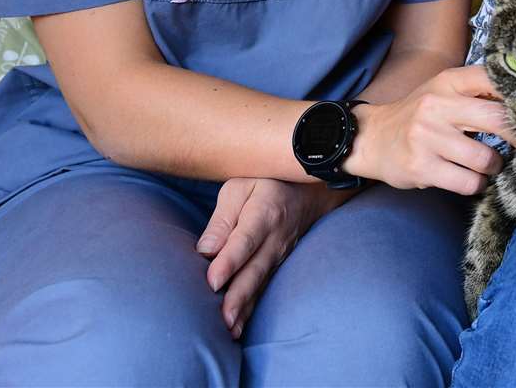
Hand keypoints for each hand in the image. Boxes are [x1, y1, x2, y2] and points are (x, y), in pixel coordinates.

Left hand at [197, 177, 346, 338]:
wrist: (309, 190)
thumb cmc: (265, 184)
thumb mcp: (241, 186)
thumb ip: (222, 217)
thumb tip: (206, 250)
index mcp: (264, 212)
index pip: (245, 239)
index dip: (230, 261)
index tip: (213, 281)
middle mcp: (276, 237)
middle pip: (255, 268)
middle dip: (239, 295)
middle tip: (223, 318)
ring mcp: (281, 254)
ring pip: (261, 283)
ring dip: (246, 307)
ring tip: (229, 330)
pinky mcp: (279, 265)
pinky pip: (265, 288)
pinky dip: (253, 308)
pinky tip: (238, 327)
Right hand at [347, 65, 515, 196]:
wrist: (372, 138)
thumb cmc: (420, 115)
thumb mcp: (444, 91)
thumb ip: (478, 92)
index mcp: (448, 82)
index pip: (493, 79)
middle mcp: (438, 105)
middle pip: (497, 119)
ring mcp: (428, 137)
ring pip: (485, 158)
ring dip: (494, 166)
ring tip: (488, 165)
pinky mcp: (422, 166)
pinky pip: (468, 182)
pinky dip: (477, 184)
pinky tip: (472, 179)